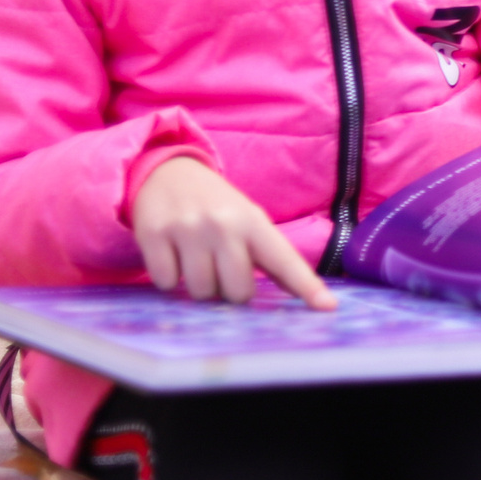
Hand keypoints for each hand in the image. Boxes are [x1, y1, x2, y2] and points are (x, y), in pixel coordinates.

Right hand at [131, 156, 332, 308]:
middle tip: (222, 270)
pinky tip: (172, 255)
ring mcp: (187, 228)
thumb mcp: (249, 222)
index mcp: (254, 222)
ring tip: (197, 261)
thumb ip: (272, 258)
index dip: (306, 286)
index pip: (285, 260)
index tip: (328, 307)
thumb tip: (308, 297)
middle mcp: (223, 224)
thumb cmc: (216, 207)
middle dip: (231, 291)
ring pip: (201, 291)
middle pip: (238, 291)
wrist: (166, 172)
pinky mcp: (152, 234)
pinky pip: (166, 282)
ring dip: (200, 286)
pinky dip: (168, 277)